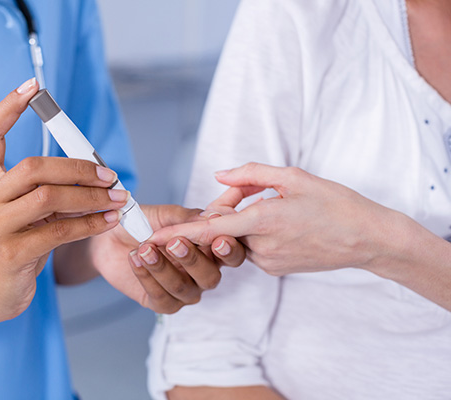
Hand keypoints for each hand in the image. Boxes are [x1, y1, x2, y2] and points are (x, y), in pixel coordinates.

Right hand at [0, 78, 129, 322]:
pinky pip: (59, 230)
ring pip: (48, 197)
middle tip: (110, 175)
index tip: (34, 86)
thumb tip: (96, 176)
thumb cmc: (13, 248)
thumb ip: (50, 192)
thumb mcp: (26, 215)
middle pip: (34, 166)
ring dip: (91, 196)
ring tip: (119, 198)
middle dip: (79, 167)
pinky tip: (109, 220)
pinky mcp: (11, 252)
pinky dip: (91, 223)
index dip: (8, 106)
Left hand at [91, 205, 245, 313]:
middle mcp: (202, 274)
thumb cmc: (144, 222)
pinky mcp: (161, 303)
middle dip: (192, 260)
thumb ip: (188, 218)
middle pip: (210, 277)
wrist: (111, 236)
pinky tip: (136, 259)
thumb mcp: (166, 215)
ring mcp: (184, 291)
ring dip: (163, 267)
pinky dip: (147, 277)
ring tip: (145, 248)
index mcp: (210, 250)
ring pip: (183, 288)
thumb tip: (212, 216)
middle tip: (174, 243)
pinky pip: (161, 297)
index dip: (229, 250)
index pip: (232, 255)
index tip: (217, 240)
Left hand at [151, 163, 400, 275]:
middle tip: (249, 189)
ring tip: (274, 204)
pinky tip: (282, 223)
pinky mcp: (276, 269)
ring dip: (242, 221)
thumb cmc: (334, 204)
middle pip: (224, 228)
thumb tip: (218, 175)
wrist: (367, 238)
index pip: (208, 229)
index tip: (151, 238)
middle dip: (225, 208)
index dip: (177, 233)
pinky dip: (255, 233)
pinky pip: (252, 248)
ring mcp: (268, 262)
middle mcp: (260, 247)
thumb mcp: (294, 177)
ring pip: (238, 238)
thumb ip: (250, 175)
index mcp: (262, 221)